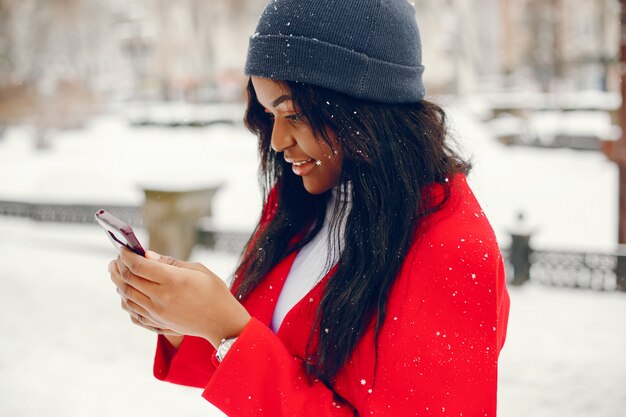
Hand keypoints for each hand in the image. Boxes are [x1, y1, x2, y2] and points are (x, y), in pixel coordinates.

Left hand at [109, 248, 250, 347]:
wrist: (223, 322)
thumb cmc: (214, 292)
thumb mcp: (197, 269)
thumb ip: (169, 263)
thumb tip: (147, 256)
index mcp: (172, 280)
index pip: (138, 265)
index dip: (126, 255)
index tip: (123, 248)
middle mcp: (161, 298)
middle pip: (127, 280)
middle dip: (118, 267)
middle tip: (115, 259)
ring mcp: (157, 314)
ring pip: (126, 296)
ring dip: (118, 283)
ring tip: (117, 273)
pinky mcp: (157, 324)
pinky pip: (132, 312)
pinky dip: (126, 300)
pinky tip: (127, 293)